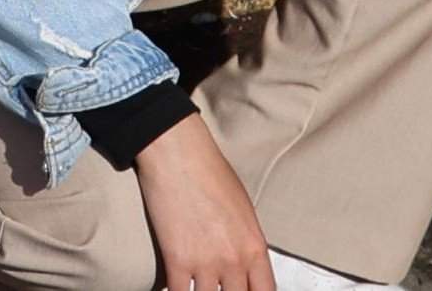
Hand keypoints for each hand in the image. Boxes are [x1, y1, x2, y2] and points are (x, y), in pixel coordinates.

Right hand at [132, 118, 274, 290]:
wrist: (179, 153)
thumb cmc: (210, 172)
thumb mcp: (243, 209)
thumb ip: (245, 243)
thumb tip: (242, 265)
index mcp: (254, 245)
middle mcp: (234, 260)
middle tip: (220, 287)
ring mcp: (206, 264)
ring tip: (201, 287)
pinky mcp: (177, 263)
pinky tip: (180, 288)